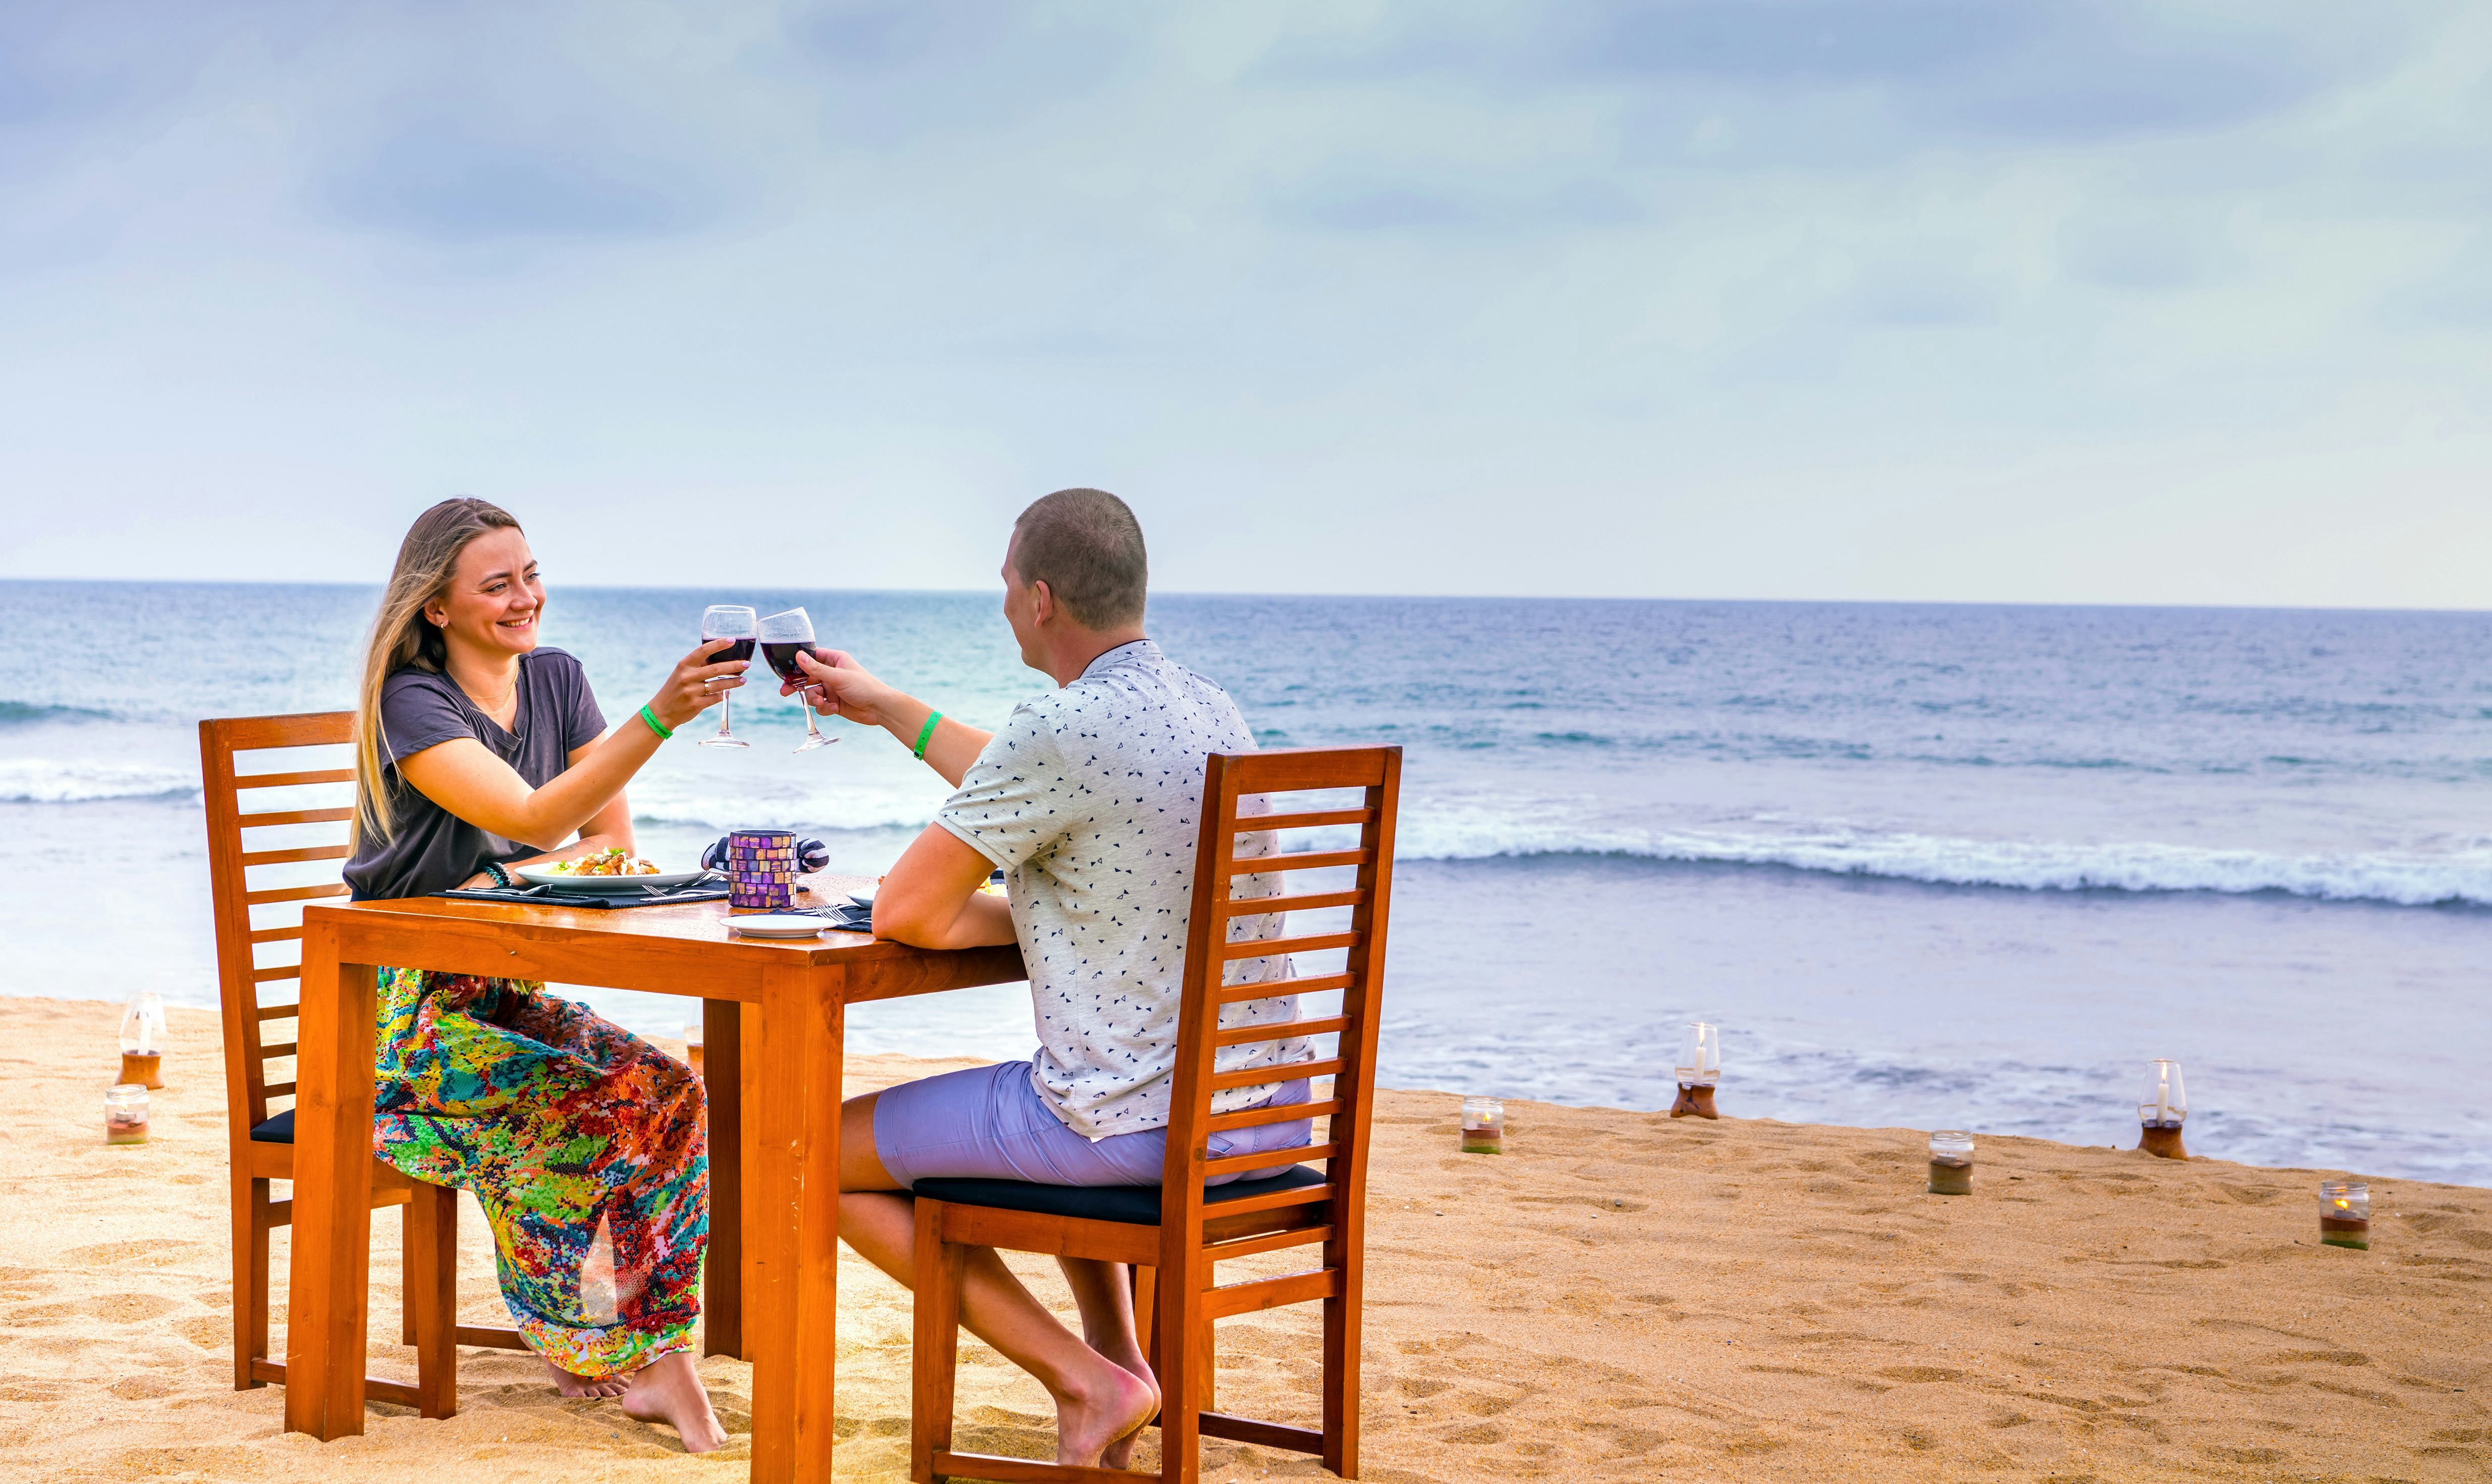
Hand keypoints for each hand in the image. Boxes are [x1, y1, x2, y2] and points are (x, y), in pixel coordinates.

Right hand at [649, 639, 748, 730]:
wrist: (662, 711)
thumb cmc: (676, 688)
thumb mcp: (682, 673)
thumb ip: (698, 665)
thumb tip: (723, 659)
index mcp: (684, 665)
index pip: (703, 650)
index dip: (719, 644)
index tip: (732, 640)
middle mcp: (687, 676)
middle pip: (716, 669)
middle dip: (734, 666)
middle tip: (747, 664)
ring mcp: (691, 691)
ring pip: (719, 685)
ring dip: (734, 682)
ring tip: (743, 680)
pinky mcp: (696, 704)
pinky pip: (716, 698)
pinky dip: (723, 695)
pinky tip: (727, 692)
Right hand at [790, 649, 904, 728]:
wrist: (880, 708)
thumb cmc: (864, 687)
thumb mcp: (838, 677)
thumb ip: (816, 669)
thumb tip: (798, 656)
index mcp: (834, 660)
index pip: (811, 657)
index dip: (798, 664)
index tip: (786, 671)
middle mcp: (832, 673)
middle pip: (807, 677)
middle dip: (798, 686)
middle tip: (785, 692)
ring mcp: (832, 688)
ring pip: (812, 693)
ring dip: (814, 699)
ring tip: (822, 702)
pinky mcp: (834, 703)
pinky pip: (820, 706)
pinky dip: (824, 708)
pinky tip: (834, 708)